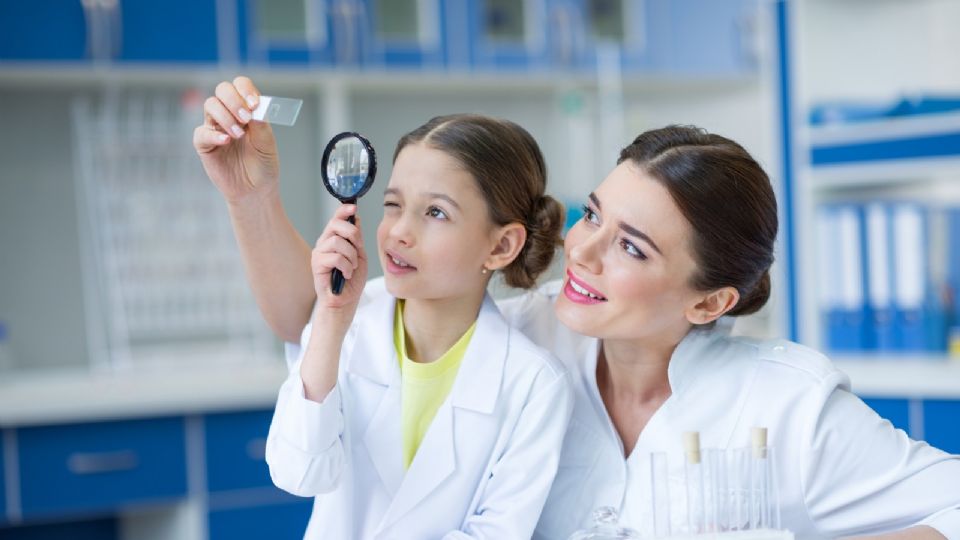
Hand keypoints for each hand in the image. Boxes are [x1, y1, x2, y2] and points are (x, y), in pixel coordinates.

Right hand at [193, 76, 279, 204]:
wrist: (255, 190)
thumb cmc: (263, 164)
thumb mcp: (267, 144)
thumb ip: (261, 125)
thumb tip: (256, 107)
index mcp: (246, 109)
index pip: (240, 85)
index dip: (245, 90)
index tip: (255, 104)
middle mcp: (229, 114)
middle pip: (222, 90)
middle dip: (234, 100)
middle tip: (246, 118)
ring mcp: (215, 128)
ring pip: (211, 105)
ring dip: (226, 117)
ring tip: (239, 135)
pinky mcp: (204, 144)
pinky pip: (202, 133)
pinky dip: (214, 135)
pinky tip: (227, 141)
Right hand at [311, 204, 367, 319]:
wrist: (345, 300)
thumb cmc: (351, 279)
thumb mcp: (360, 254)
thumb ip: (357, 238)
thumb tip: (356, 218)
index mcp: (334, 238)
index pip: (336, 218)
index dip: (343, 210)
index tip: (353, 207)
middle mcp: (324, 242)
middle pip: (335, 224)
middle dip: (352, 233)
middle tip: (358, 248)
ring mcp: (319, 253)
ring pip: (337, 241)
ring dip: (351, 255)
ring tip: (352, 267)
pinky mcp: (317, 264)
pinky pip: (335, 257)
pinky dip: (346, 266)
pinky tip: (346, 274)